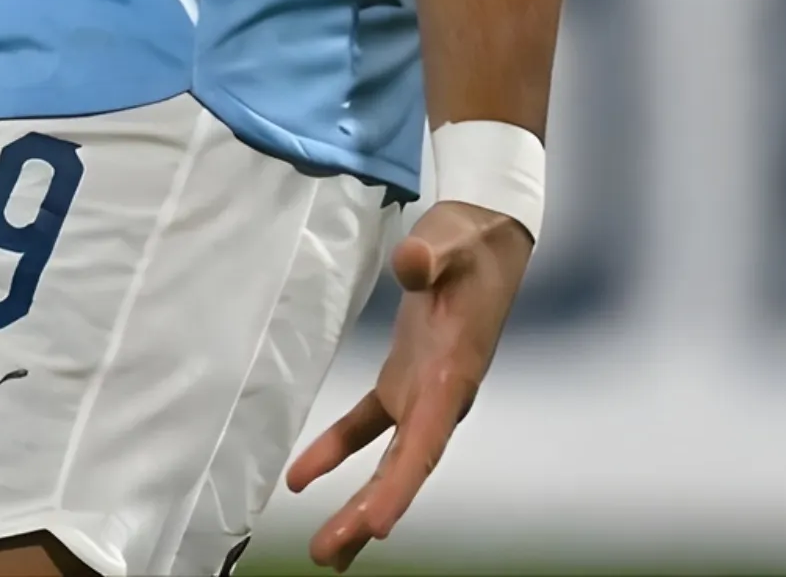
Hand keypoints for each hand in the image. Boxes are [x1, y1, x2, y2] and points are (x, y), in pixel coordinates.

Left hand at [288, 200, 531, 568]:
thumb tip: (411, 265)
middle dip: (369, 514)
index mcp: (452, 375)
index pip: (426, 442)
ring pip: (389, 461)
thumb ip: (430, 256)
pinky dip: (335, 450)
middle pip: (404, 469)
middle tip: (330, 554)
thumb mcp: (452, 241)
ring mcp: (423, 392)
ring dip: (356, 501)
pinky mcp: (405, 379)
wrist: (484, 240)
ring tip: (326, 549)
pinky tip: (301, 476)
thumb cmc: (469, 244)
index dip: (400, 485)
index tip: (375, 524)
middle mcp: (441, 397)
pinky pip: (367, 425)